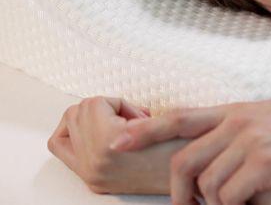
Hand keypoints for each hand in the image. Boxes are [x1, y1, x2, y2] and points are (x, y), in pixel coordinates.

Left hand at [48, 96, 184, 194]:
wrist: (192, 182)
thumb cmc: (185, 151)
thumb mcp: (165, 122)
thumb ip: (132, 112)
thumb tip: (112, 107)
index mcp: (109, 144)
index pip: (94, 103)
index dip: (121, 102)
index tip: (140, 116)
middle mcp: (94, 163)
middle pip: (75, 113)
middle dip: (103, 110)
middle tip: (128, 120)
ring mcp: (92, 174)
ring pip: (65, 132)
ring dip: (91, 123)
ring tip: (117, 129)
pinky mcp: (94, 182)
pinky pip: (66, 152)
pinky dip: (78, 140)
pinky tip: (103, 139)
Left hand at [112, 100, 270, 204]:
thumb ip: (239, 129)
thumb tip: (211, 151)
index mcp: (236, 110)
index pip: (179, 117)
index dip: (146, 130)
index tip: (118, 142)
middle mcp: (239, 122)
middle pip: (184, 161)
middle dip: (180, 192)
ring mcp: (251, 141)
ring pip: (207, 185)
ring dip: (215, 203)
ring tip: (237, 202)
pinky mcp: (266, 163)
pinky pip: (230, 196)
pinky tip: (252, 202)